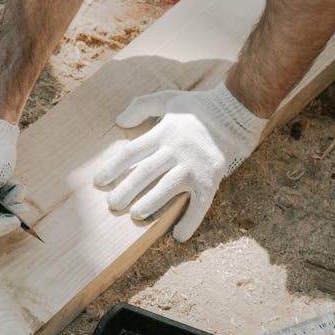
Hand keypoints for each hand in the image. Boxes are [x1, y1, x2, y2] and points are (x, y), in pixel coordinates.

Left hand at [94, 83, 265, 240]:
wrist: (235, 111)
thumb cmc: (197, 107)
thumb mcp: (168, 99)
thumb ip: (142, 106)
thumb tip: (118, 121)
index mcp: (163, 133)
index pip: (132, 152)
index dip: (114, 167)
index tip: (99, 182)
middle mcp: (176, 150)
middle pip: (146, 172)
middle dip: (127, 189)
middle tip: (112, 205)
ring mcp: (193, 166)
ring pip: (168, 188)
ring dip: (151, 203)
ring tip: (135, 214)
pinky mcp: (210, 178)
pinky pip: (200, 203)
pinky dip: (190, 220)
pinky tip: (179, 236)